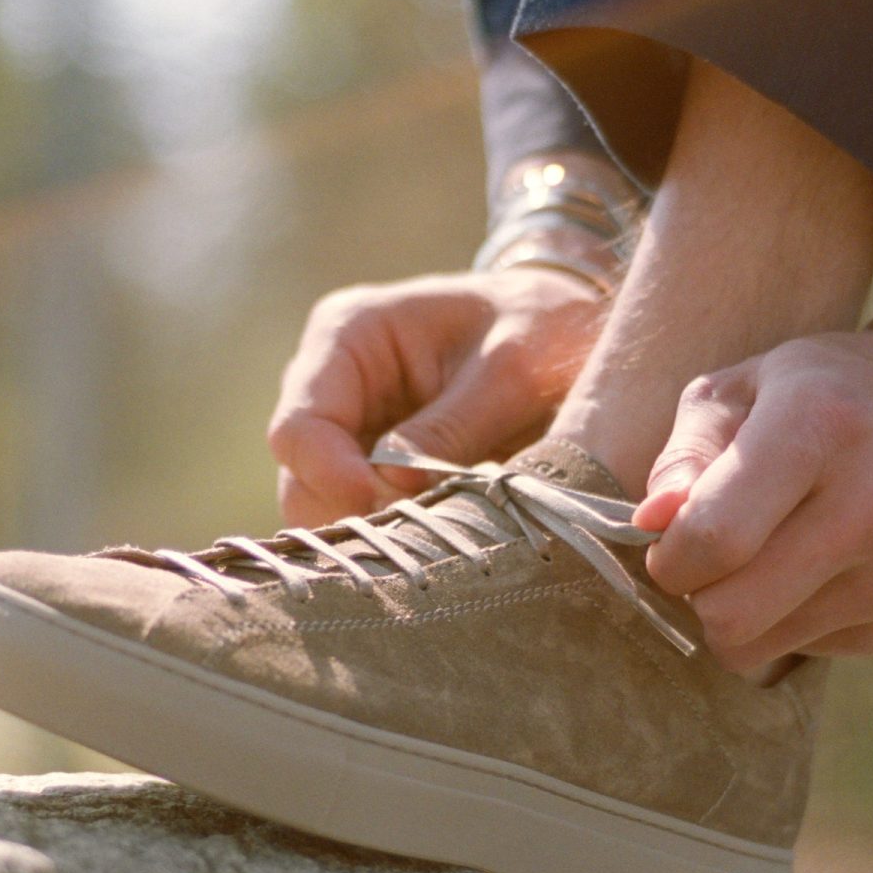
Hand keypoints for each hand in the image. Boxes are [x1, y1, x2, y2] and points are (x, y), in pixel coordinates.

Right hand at [268, 269, 605, 525]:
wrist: (573, 332)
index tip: (381, 508)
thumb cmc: (543, 328)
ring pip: (323, 505)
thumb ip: (451, 427)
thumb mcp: (512, 370)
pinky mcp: (376, 466)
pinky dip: (390, 536)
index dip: (330, 477)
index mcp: (350, 334)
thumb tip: (393, 489)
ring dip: (370, 532)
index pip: (299, 425)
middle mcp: (333, 383)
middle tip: (414, 542)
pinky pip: (361, 515)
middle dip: (348, 514)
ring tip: (432, 544)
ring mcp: (351, 427)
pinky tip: (435, 544)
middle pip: (301, 475)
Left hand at [635, 331, 872, 666]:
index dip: (669, 558)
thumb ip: (685, 455)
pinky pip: (810, 651)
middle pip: (733, 613)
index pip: (714, 537)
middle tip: (713, 561)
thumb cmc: (831, 391)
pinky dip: (796, 620)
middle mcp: (872, 502)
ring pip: (763, 645)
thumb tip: (649, 525)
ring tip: (775, 554)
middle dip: (700, 596)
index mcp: (818, 426)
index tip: (670, 546)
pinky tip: (821, 567)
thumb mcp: (746, 387)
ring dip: (748, 612)